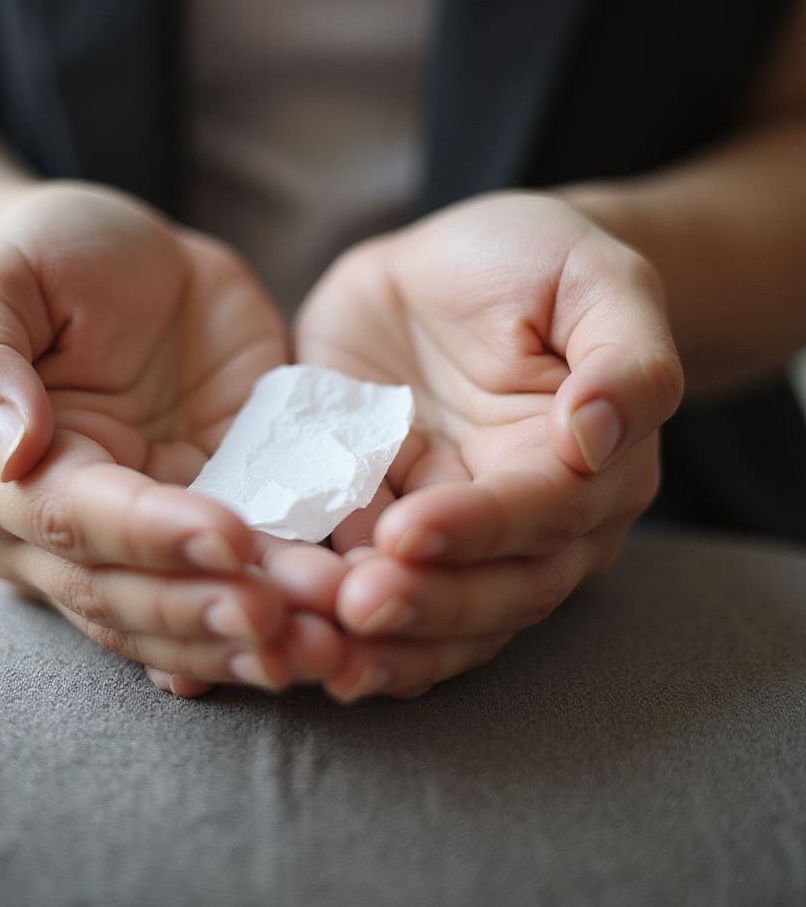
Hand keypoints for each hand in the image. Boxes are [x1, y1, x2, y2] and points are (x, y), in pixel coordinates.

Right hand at [0, 182, 343, 695]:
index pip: (77, 522)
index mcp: (6, 478)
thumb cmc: (55, 258)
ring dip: (249, 642)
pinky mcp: (209, 528)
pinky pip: (236, 589)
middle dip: (207, 613)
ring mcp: (141, 542)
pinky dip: (275, 626)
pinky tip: (321, 643)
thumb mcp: (0, 276)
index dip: (152, 536)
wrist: (133, 265)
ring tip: (322, 646)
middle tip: (285, 619)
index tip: (229, 536)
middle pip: (129, 595)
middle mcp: (63, 533)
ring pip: (183, 618)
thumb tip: (9, 451)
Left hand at [296, 192, 683, 700]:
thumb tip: (596, 436)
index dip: (478, 531)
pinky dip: (322, 605)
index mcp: (585, 472)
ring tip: (314, 644)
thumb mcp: (598, 280)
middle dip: (423, 607)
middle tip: (356, 606)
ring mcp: (442, 526)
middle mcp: (519, 520)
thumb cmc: (537, 263)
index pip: (540, 518)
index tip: (410, 533)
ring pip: (425, 607)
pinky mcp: (374, 513)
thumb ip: (625, 357)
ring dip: (373, 637)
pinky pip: (353, 571)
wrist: (452, 263)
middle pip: (488, 591)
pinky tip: (281, 623)